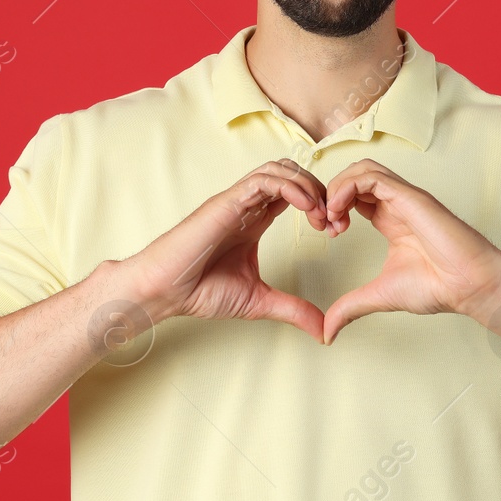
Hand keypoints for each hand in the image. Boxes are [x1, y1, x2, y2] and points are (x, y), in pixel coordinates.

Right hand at [120, 160, 338, 342]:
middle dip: (321, 191)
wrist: (165, 292)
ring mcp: (237, 201)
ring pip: (280, 169)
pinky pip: (263, 180)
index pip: (296, 193)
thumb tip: (324, 330)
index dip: (321, 205)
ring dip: (309, 186)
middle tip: (334, 221)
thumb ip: (293, 309)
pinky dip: (290, 186)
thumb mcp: (259, 301)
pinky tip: (306, 206)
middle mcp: (247, 205)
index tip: (336, 231)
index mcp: (255, 219)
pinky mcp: (227, 202)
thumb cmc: (199, 291)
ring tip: (321, 214)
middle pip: (293, 173)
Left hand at [321, 159, 500, 344]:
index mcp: (390, 220)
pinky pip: (373, 177)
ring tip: (331, 215)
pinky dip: (348, 187)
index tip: (327, 232)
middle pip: (355, 175)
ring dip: (338, 187)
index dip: (333, 207)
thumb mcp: (379, 296)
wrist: (469, 286)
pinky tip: (340, 211)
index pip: (354, 195)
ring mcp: (404, 198)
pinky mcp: (410, 197)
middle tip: (324, 223)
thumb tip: (328, 331)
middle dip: (330, 193)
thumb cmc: (438, 287)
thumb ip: (350, 307)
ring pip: (362, 169)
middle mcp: (396, 204)